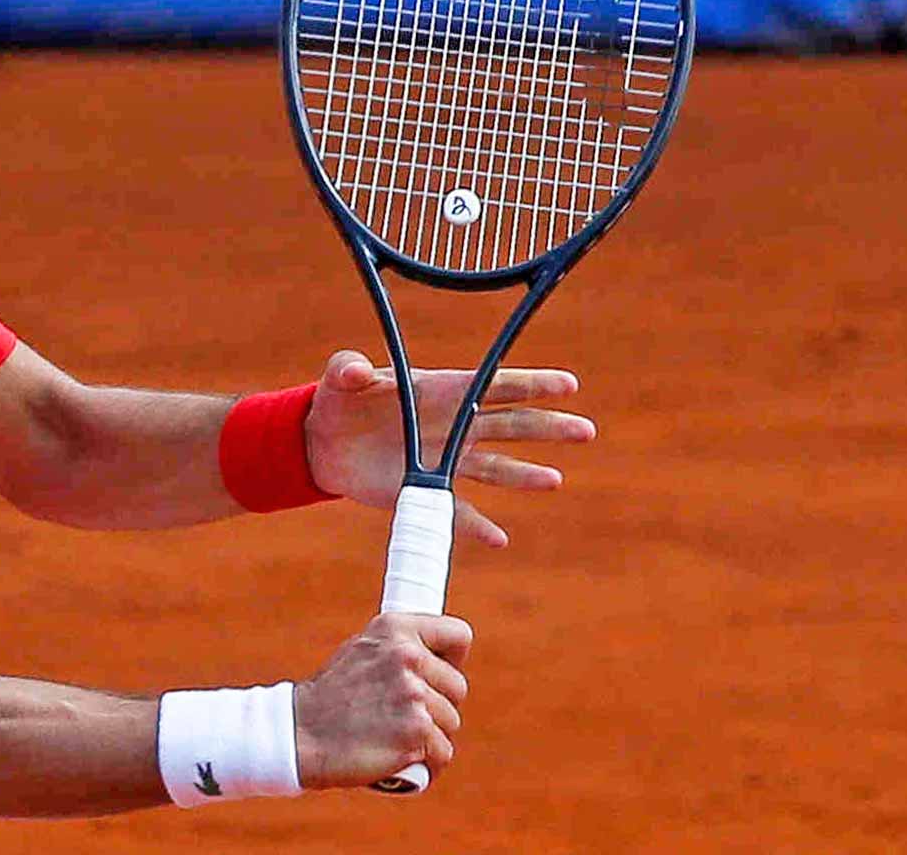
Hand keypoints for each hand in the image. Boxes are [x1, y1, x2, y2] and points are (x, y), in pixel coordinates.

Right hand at [294, 613, 471, 788]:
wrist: (300, 734)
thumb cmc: (331, 697)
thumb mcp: (362, 650)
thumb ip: (398, 648)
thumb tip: (436, 655)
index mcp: (395, 629)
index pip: (458, 635)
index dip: (450, 660)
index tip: (434, 676)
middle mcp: (407, 656)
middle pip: (457, 687)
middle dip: (437, 706)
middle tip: (401, 715)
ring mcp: (413, 694)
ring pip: (450, 722)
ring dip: (429, 737)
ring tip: (394, 737)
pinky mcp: (417, 731)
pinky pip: (444, 752)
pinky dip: (427, 762)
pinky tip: (402, 759)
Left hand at [305, 349, 595, 546]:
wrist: (321, 441)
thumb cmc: (337, 398)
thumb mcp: (339, 376)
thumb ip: (347, 367)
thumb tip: (354, 371)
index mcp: (440, 390)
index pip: (494, 385)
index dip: (532, 384)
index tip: (568, 384)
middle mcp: (452, 425)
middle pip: (512, 425)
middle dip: (549, 427)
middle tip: (585, 430)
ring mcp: (443, 459)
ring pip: (497, 468)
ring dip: (526, 475)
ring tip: (554, 480)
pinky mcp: (425, 490)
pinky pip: (460, 512)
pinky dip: (477, 526)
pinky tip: (499, 538)